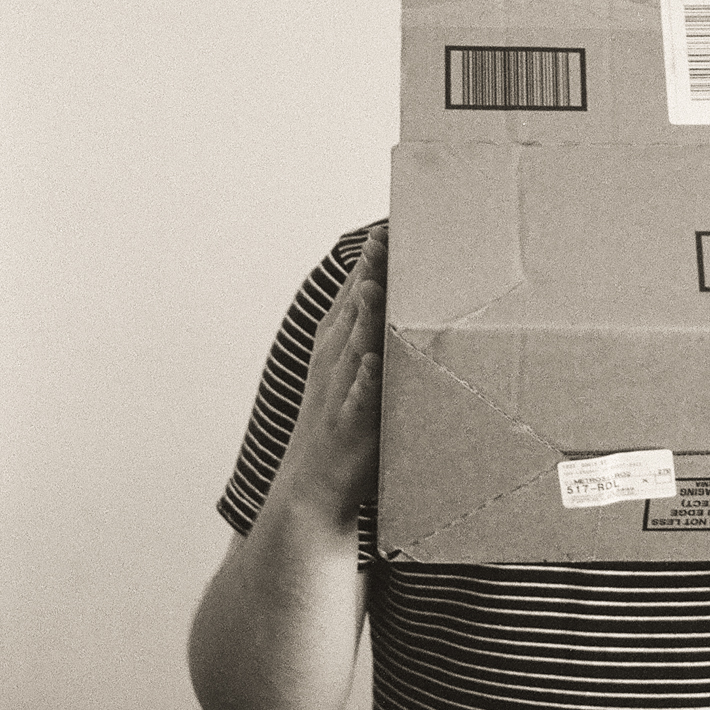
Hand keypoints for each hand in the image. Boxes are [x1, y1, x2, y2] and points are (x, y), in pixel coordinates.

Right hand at [281, 226, 387, 517]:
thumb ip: (374, 330)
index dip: (374, 254)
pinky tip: (371, 363)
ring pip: (352, 346)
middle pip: (354, 306)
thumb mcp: (355, 369)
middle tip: (387, 233)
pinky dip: (361, 381)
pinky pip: (355, 400)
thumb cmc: (342, 424)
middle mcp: (336, 359)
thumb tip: (398, 292)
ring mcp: (339, 391)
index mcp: (339, 341)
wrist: (310, 490)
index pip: (358, 286)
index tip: (395, 219)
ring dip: (363, 316)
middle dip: (370, 270)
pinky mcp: (348, 427)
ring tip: (376, 284)